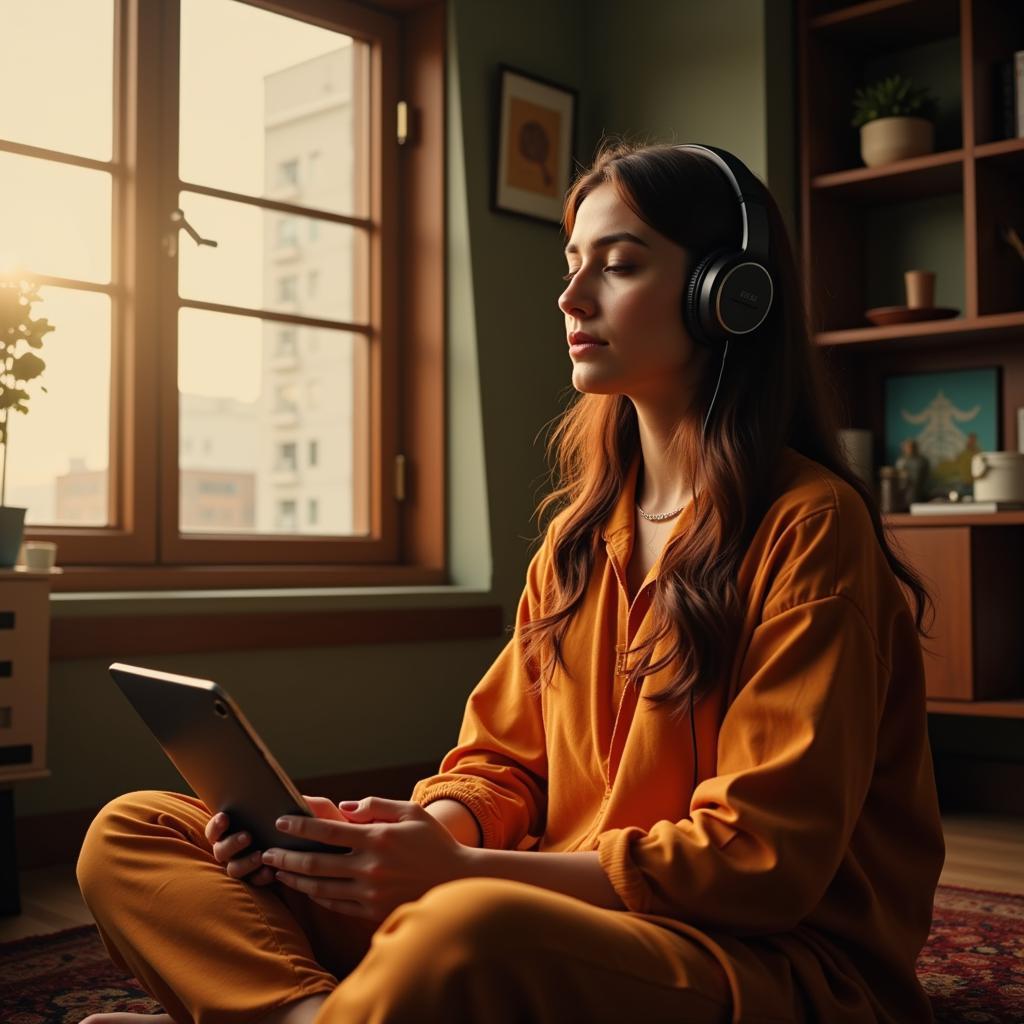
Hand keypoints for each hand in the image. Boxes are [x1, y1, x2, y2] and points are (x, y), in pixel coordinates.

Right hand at [205, 795, 346, 886]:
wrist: (336, 851)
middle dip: (230, 843)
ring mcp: (248, 864)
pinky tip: (271, 873)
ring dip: (244, 862)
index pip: (218, 826)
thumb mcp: (319, 811)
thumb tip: (292, 796)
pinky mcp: (260, 880)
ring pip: (233, 869)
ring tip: (261, 855)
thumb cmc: (322, 825)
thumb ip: (308, 803)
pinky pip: (252, 883)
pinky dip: (259, 877)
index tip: (226, 817)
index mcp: (245, 824)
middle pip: (220, 849)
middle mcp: (241, 846)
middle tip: (248, 836)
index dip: (216, 824)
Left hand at [262, 797, 471, 921]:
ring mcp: (371, 892)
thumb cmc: (433, 841)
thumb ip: (377, 805)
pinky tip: (306, 888)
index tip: (280, 822)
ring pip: (321, 887)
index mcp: (378, 838)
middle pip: (316, 864)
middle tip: (266, 852)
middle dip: (286, 857)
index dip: (300, 827)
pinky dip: (317, 895)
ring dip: (295, 880)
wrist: (457, 880)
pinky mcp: (372, 911)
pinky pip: (336, 904)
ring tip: (278, 871)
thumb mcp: (411, 811)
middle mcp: (371, 867)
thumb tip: (344, 807)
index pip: (328, 831)